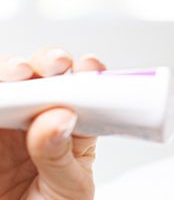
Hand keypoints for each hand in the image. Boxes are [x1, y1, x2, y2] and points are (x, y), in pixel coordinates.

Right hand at [0, 48, 105, 199]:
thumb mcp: (67, 190)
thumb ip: (61, 155)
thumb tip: (59, 117)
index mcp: (72, 127)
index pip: (84, 91)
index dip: (88, 73)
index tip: (90, 67)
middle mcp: (39, 117)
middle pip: (44, 76)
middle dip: (49, 61)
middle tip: (56, 64)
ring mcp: (8, 122)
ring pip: (10, 83)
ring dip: (14, 70)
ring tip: (20, 74)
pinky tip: (0, 97)